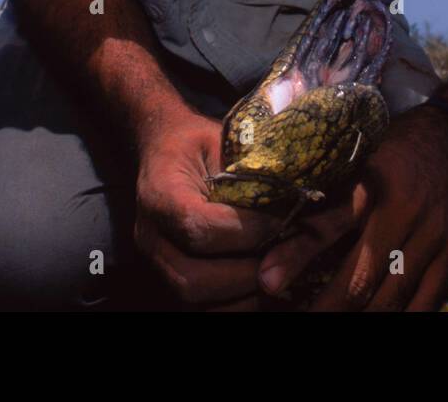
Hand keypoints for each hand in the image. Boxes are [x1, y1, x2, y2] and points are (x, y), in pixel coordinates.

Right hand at [134, 110, 282, 307]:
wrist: (165, 148)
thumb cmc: (199, 142)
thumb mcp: (223, 141)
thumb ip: (251, 173)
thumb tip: (297, 201)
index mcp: (159, 194)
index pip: (198, 226)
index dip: (245, 231)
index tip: (283, 221)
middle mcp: (150, 236)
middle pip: (192, 278)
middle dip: (246, 274)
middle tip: (283, 257)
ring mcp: (157, 262)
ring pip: (194, 302)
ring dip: (244, 295)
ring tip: (277, 272)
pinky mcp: (168, 278)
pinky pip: (200, 306)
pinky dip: (236, 302)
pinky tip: (263, 283)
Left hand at [258, 105, 447, 310]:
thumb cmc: (390, 148)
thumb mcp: (353, 164)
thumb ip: (324, 203)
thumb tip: (277, 233)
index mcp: (372, 186)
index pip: (327, 230)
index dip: (296, 260)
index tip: (270, 282)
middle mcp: (404, 214)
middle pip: (361, 277)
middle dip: (328, 306)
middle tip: (301, 315)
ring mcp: (432, 237)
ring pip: (393, 296)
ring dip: (362, 316)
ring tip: (332, 320)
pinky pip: (428, 299)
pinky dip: (404, 316)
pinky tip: (381, 318)